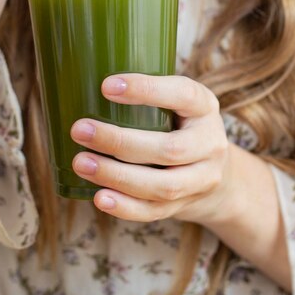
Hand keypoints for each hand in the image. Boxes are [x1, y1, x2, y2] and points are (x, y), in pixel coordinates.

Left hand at [70, 73, 234, 223]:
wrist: (215, 169)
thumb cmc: (179, 122)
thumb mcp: (175, 100)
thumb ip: (145, 94)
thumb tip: (84, 82)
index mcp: (204, 106)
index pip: (182, 95)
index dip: (146, 90)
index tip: (106, 86)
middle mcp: (210, 143)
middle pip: (169, 149)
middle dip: (119, 141)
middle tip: (80, 130)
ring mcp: (202, 179)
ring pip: (163, 186)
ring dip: (117, 176)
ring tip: (81, 163)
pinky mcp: (187, 205)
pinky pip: (155, 211)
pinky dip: (126, 207)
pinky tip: (99, 198)